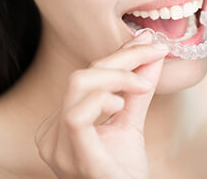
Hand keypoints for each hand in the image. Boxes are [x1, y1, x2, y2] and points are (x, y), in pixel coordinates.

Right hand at [34, 31, 167, 178]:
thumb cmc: (125, 173)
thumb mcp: (131, 123)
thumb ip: (138, 90)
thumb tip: (152, 52)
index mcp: (61, 123)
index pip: (87, 76)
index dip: (119, 55)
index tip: (149, 42)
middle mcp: (52, 133)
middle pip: (82, 75)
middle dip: (121, 58)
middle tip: (154, 52)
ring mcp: (57, 147)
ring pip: (78, 85)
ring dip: (116, 75)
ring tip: (142, 85)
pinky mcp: (72, 156)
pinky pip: (77, 114)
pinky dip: (103, 99)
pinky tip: (121, 104)